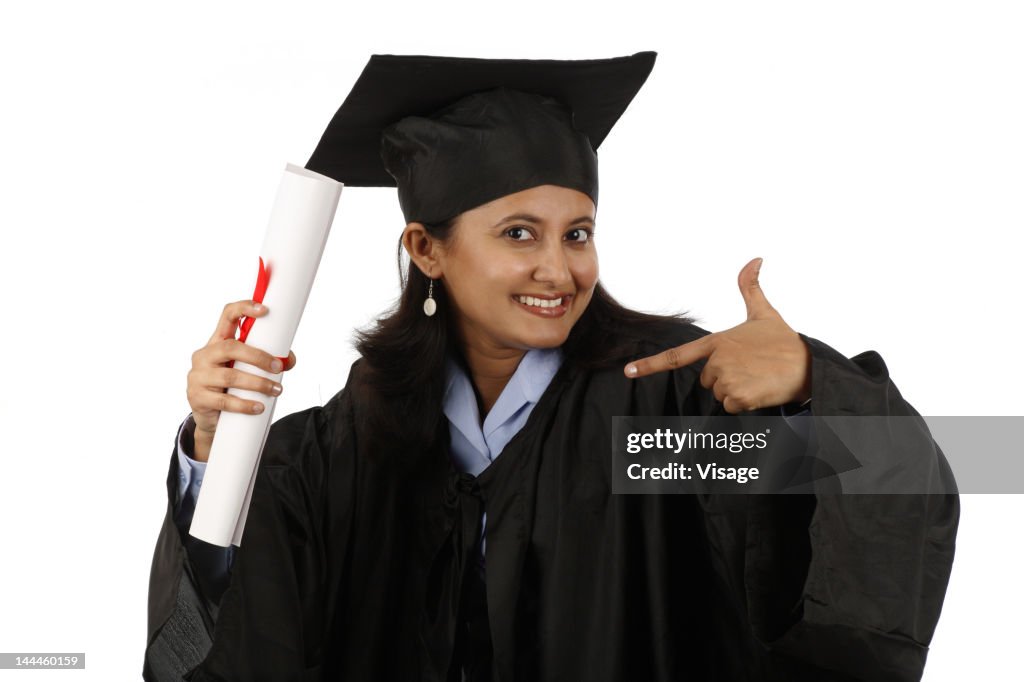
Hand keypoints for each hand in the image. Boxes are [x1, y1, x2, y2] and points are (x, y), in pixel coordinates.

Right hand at [185, 300, 296, 460]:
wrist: (212, 417)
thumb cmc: (232, 388)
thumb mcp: (248, 371)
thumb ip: (268, 362)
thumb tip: (288, 359)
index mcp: (217, 342)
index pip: (227, 316)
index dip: (244, 308)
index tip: (265, 310)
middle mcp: (204, 355)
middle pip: (231, 347)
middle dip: (258, 356)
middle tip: (278, 367)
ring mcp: (197, 376)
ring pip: (230, 376)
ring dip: (258, 383)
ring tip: (276, 390)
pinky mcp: (197, 397)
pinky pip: (224, 400)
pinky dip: (245, 404)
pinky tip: (259, 407)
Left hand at [624, 258, 810, 413]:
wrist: (808, 365)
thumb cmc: (783, 341)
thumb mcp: (764, 313)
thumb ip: (750, 288)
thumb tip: (755, 259)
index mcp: (717, 341)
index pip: (678, 355)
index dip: (650, 365)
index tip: (628, 372)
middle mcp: (718, 360)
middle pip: (707, 380)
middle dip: (725, 377)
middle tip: (750, 368)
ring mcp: (726, 379)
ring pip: (719, 395)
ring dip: (736, 391)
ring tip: (757, 378)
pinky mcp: (737, 398)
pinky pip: (731, 407)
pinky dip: (745, 403)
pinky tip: (760, 390)